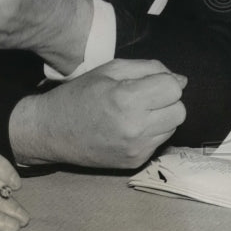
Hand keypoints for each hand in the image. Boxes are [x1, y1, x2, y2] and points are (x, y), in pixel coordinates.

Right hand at [8, 59, 186, 168]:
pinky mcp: (136, 162)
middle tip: (144, 96)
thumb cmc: (77, 95)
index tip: (151, 80)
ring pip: (173, 127)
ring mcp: (137, 149)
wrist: (51, 131)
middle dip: (167, 100)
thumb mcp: (107, 71)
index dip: (165, 80)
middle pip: (179, 110)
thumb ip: (146, 69)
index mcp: (126, 99)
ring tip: (136, 111)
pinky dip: (151, 131)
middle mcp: (135, 128)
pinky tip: (129, 126)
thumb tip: (179, 79)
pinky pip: (159, 142)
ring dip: (161, 116)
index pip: (173, 88)